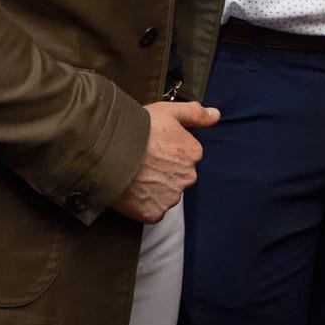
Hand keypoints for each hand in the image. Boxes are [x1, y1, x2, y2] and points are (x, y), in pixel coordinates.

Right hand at [111, 100, 220, 223]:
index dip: (168, 152)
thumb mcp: (170, 111)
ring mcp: (171, 197)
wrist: (109, 152)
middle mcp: (187, 177)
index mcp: (193, 154)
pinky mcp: (154, 213)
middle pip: (178, 176)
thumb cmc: (138, 130)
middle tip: (143, 162)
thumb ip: (196, 113)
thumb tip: (216, 115)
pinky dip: (143, 204)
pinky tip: (132, 190)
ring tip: (135, 174)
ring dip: (154, 188)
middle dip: (164, 171)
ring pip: (166, 194)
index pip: (187, 156)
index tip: (154, 148)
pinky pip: (152, 211)